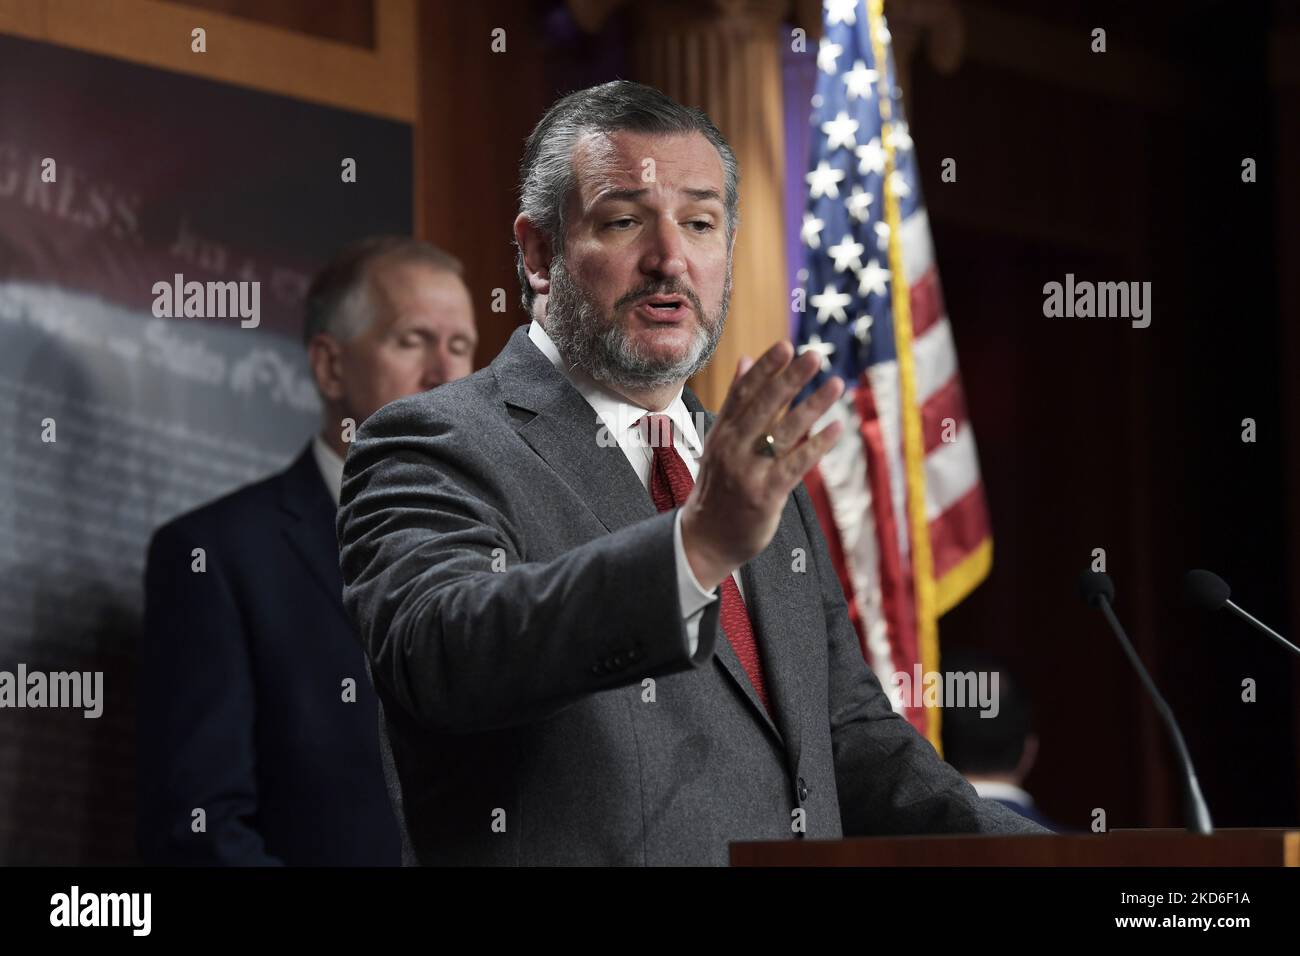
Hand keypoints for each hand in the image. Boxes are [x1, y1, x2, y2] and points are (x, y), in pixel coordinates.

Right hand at [680, 341, 843, 589]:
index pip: (743, 393)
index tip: (785, 345)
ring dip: (812, 406)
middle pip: (763, 407)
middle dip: (789, 379)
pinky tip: (837, 428)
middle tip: (813, 355)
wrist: (704, 539)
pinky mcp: (765, 495)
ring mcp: (748, 472)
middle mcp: (732, 448)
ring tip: (835, 384)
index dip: (765, 369)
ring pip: (783, 433)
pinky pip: (795, 465)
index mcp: (721, 432)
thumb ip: (735, 402)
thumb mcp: (719, 441)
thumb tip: (747, 359)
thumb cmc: (718, 487)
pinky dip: (817, 446)